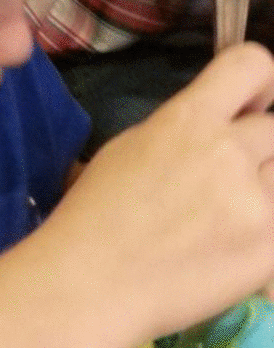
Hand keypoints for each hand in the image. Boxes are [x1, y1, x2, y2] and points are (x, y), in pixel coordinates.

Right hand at [50, 42, 273, 343]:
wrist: (91, 283)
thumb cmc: (95, 212)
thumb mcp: (131, 146)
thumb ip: (185, 128)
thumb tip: (225, 122)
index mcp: (189, 119)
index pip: (252, 64)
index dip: (263, 80)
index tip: (256, 102)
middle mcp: (229, 152)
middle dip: (257, 147)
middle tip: (229, 174)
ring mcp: (255, 203)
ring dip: (262, 188)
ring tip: (228, 214)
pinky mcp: (269, 250)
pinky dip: (261, 229)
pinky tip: (229, 245)